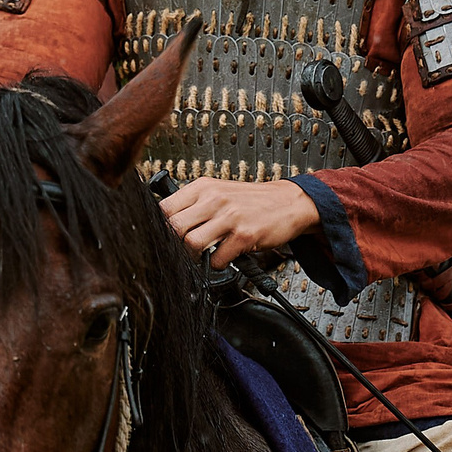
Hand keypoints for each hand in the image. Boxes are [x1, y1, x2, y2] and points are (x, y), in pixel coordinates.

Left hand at [161, 178, 320, 267]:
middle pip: (174, 227)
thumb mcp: (220, 190)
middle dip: (176, 244)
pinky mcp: (244, 235)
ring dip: (194, 257)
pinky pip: (217, 259)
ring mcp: (229, 216)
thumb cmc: (253, 200)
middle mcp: (214, 198)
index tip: (168, 236)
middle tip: (185, 249)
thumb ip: (195, 203)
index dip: (162, 227)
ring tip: (205, 254)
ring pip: (191, 243)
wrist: (289, 202)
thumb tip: (166, 222)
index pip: (165, 208)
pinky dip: (217, 264)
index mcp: (204, 187)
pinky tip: (225, 256)